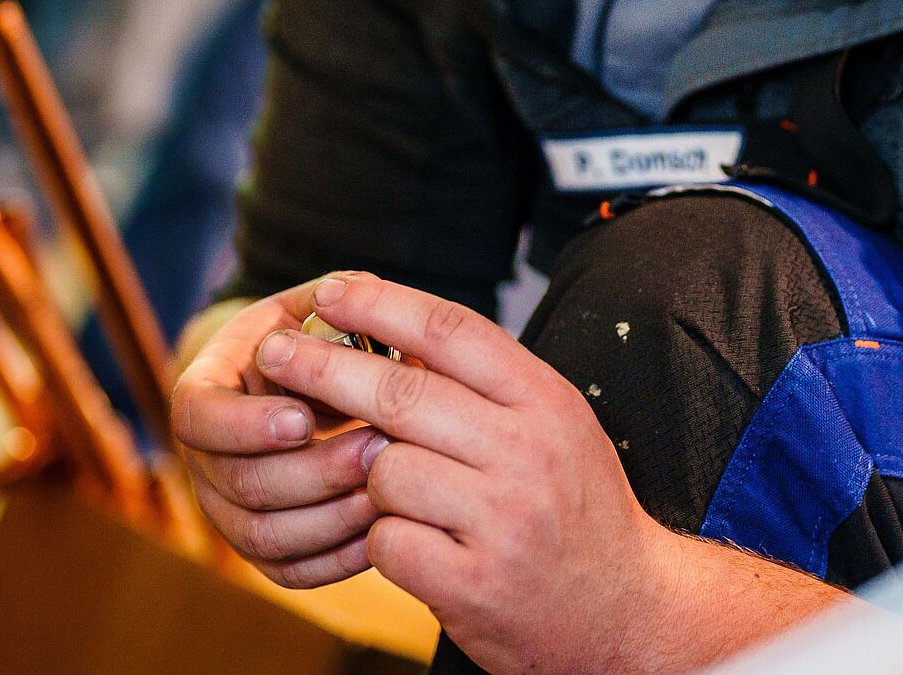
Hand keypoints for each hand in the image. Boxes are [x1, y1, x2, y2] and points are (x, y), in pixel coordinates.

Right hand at [168, 275, 386, 586]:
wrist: (299, 391)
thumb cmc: (312, 340)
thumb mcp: (315, 308)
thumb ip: (335, 301)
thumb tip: (360, 298)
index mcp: (203, 391)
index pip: (197, 417)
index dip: (245, 425)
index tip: (302, 417)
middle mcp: (203, 460)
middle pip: (241, 484)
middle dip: (314, 471)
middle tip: (377, 446)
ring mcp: (227, 511)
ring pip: (265, 536)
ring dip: (331, 516)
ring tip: (390, 486)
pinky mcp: (264, 549)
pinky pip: (292, 571)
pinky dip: (338, 558)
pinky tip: (385, 530)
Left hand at [258, 274, 688, 671]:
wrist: (629, 611)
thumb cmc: (578, 511)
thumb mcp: (558, 428)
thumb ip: (490, 386)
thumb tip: (397, 334)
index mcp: (547, 403)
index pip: (451, 333)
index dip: (381, 306)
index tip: (330, 292)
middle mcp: (528, 454)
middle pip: (400, 395)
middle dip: (323, 370)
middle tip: (273, 354)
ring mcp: (501, 521)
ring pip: (384, 471)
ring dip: (374, 483)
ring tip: (408, 500)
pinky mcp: (473, 584)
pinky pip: (387, 541)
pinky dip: (388, 544)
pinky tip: (420, 550)